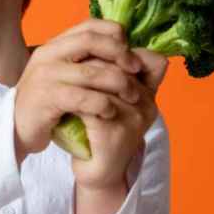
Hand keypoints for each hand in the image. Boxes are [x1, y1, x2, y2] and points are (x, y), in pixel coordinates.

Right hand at [14, 19, 143, 163]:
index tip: (131, 53)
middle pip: (91, 41)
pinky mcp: (46, 99)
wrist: (18, 130)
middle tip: (137, 70)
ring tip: (133, 96)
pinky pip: (83, 98)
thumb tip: (132, 57)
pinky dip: (102, 104)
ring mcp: (45, 76)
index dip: (115, 34)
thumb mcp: (67, 77)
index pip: (89, 25)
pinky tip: (111, 113)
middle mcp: (48, 54)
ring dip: (119, 83)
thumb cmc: (49, 104)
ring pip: (92, 72)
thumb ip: (90, 64)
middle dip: (120, 53)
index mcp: (55, 45)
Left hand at [70, 48, 168, 192]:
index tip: (94, 52)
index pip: (149, 58)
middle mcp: (147, 105)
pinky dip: (76, 98)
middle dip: (92, 59)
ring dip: (81, 77)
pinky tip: (63, 97)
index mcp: (150, 94)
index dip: (121, 50)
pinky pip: (92, 104)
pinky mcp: (114, 134)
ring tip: (66, 77)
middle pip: (120, 65)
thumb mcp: (115, 101)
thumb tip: (107, 40)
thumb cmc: (104, 132)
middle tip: (71, 61)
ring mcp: (133, 119)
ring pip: (105, 81)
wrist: (100, 173)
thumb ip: (116, 76)